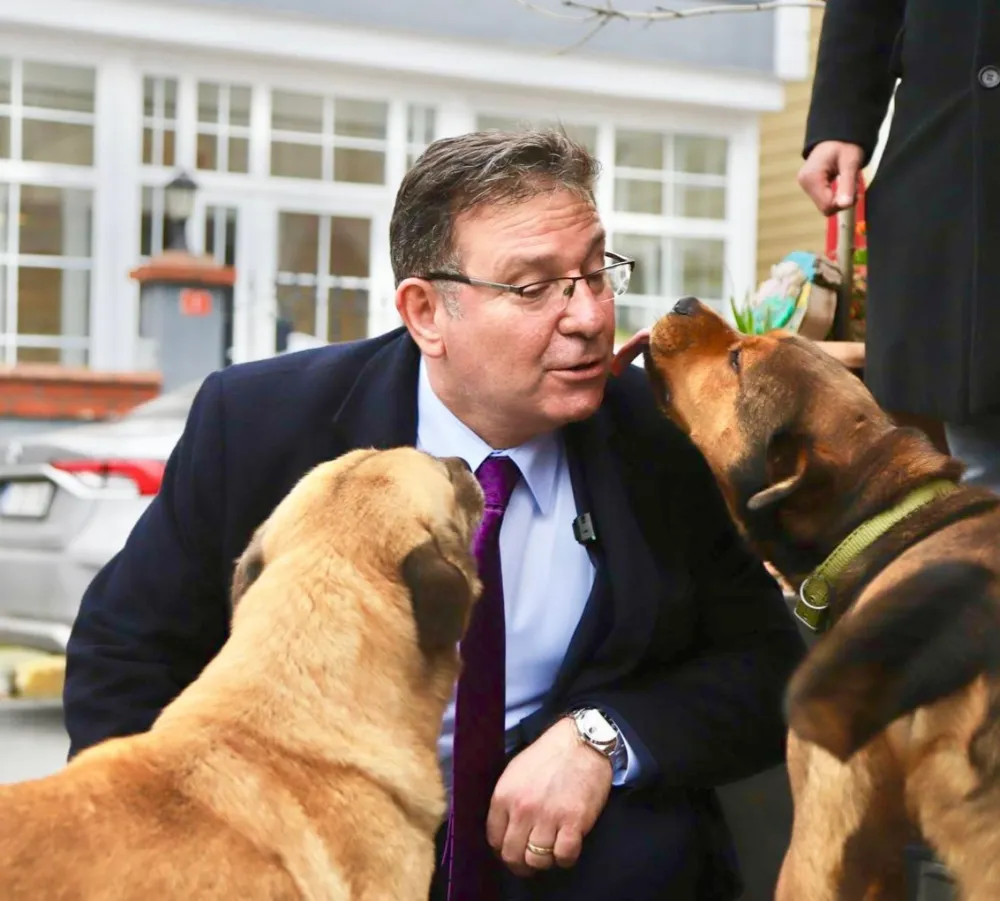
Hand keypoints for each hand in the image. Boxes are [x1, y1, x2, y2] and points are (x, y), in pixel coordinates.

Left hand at [486, 716, 612, 876]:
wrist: (580, 742)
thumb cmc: (547, 756)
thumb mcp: (514, 773)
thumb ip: (506, 802)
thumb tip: (503, 831)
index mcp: (504, 796)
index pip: (494, 840)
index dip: (502, 850)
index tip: (512, 849)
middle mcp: (523, 810)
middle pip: (513, 855)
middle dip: (520, 864)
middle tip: (529, 861)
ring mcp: (549, 817)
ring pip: (538, 861)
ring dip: (543, 861)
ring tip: (549, 852)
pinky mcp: (574, 822)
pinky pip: (565, 857)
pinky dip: (565, 859)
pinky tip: (566, 848)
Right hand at [797, 140, 865, 215]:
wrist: (837, 134)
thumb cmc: (845, 144)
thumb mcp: (850, 163)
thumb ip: (847, 185)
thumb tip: (844, 205)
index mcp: (812, 177)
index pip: (827, 206)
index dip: (843, 203)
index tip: (855, 191)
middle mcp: (804, 183)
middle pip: (825, 207)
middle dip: (841, 201)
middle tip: (852, 186)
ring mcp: (805, 184)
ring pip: (824, 205)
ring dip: (838, 198)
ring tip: (846, 181)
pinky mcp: (808, 185)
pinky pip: (823, 199)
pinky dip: (834, 195)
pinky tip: (839, 183)